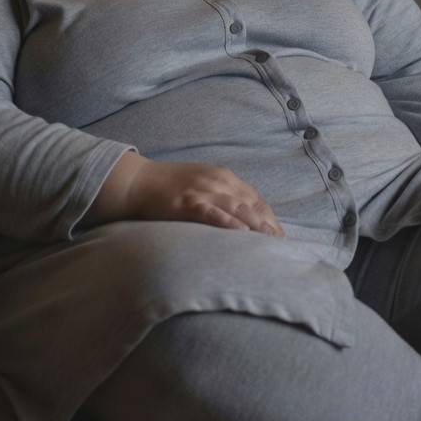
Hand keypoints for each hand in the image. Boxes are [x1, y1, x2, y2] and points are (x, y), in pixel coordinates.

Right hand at [84, 151, 284, 236]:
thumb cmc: (170, 185)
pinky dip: (229, 223)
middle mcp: (218, 181)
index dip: (269, 216)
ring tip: (269, 242)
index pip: (255, 198)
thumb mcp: (202, 183)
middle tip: (280, 243)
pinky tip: (241, 234)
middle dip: (268, 224)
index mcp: (223, 177)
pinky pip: (213, 214)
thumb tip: (241, 217)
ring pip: (237, 208)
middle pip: (251, 204)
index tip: (279, 234)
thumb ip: (221, 196)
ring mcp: (203, 191)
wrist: (139, 181)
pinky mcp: (188, 203)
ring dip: (256, 226)